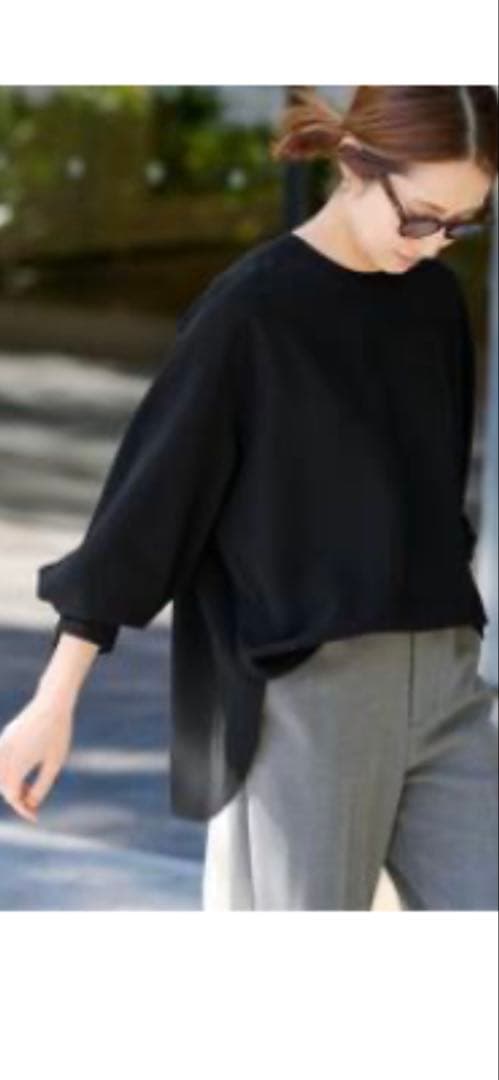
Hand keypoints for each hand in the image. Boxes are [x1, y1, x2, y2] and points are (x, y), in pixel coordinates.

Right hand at [0, 695, 74, 823]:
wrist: (52, 702)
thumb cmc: (57, 733)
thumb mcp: (54, 763)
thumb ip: (41, 786)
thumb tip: (31, 804)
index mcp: (15, 766)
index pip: (13, 797)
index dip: (23, 810)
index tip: (35, 817)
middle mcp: (3, 756)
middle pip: (4, 788)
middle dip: (17, 798)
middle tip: (34, 806)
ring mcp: (2, 745)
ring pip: (0, 776)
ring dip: (11, 786)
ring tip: (30, 789)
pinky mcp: (5, 737)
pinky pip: (1, 762)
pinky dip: (9, 772)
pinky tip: (24, 773)